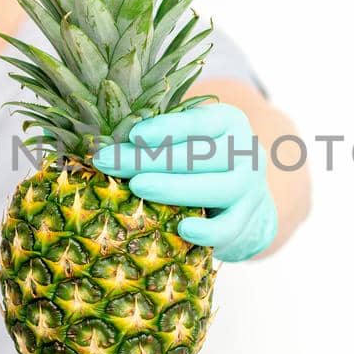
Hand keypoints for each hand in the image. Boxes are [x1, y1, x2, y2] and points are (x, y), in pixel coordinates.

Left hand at [92, 103, 277, 260]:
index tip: (133, 135)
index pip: (198, 122)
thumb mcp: (188, 139)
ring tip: (137, 187)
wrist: (245, 197)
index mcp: (228, 121)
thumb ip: (160, 137)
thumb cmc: (201, 161)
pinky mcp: (247, 220)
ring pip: (216, 188)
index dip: (166, 128)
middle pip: (199, 155)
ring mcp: (249, 187)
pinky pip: (229, 228)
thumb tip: (104, 142)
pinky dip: (208, 231)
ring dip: (174, 188)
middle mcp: (245, 151)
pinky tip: (182, 229)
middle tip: (109, 162)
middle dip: (149, 159)